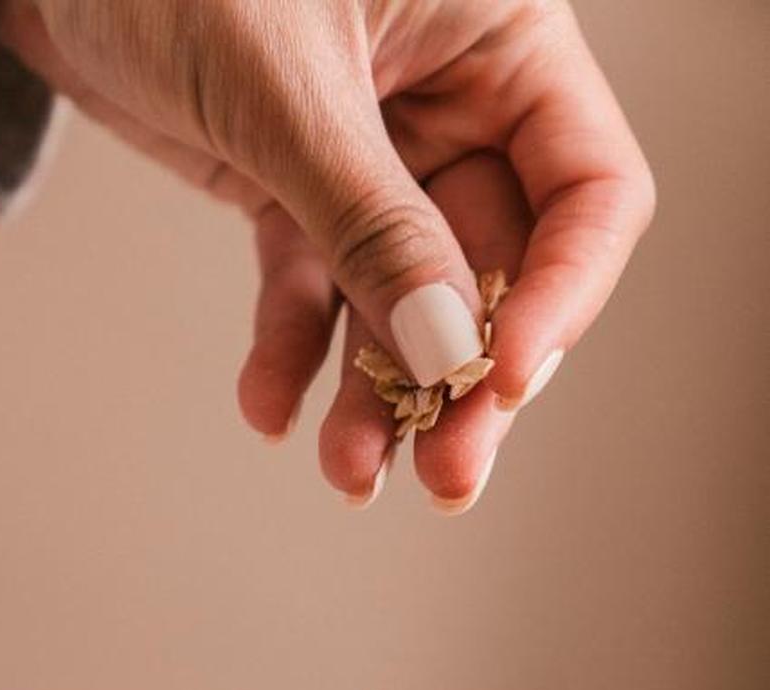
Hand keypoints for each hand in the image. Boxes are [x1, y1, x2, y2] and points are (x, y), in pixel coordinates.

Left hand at [0, 0, 653, 510]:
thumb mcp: (286, 86)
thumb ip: (370, 220)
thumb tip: (445, 353)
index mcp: (500, 35)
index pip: (586, 190)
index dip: (561, 295)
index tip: (503, 382)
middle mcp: (454, 99)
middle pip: (498, 271)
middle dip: (465, 381)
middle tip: (447, 481)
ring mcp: (374, 154)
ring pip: (403, 303)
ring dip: (379, 396)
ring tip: (348, 475)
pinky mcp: (292, 191)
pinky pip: (311, 291)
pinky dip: (290, 351)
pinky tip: (267, 410)